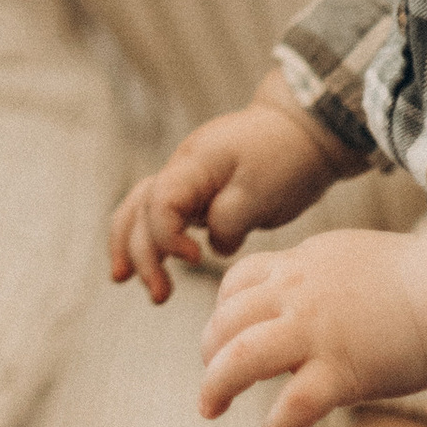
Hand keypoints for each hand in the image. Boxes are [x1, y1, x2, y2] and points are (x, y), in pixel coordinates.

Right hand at [108, 81, 345, 301]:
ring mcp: (189, 179)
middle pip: (139, 209)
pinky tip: (157, 262)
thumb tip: (213, 247)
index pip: (158, 203)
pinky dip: (155, 238)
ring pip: (143, 209)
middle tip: (159, 296)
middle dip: (140, 254)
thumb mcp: (261, 193)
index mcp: (194, 164)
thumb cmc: (286, 157)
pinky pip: (165, 214)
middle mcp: (182, 169)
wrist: (305, 130)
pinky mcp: (202, 192)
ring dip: (133, 244)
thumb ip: (229, 222)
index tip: (195, 258)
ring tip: (121, 278)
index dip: (166, 237)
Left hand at [200, 219, 426, 426]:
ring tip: (209, 407)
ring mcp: (317, 333)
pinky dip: (275, 426)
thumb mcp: (351, 257)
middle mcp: (299, 295)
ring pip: (241, 358)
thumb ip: (319, 276)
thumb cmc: (418, 278)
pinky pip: (292, 404)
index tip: (225, 331)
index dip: (222, 308)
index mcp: (302, 265)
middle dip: (210, 350)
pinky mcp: (342, 371)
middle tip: (210, 376)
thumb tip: (301, 298)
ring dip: (217, 386)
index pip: (238, 280)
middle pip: (227, 319)